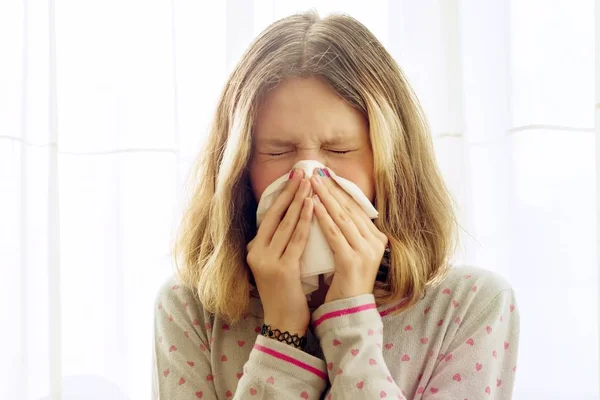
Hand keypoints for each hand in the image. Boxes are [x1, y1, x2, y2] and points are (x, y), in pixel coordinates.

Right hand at [247, 169, 313, 335]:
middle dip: (290, 192)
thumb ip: (278, 245)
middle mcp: (257, 252)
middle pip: (275, 215)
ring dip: (299, 201)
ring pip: (286, 224)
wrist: (283, 324)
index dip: (281, 196)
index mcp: (254, 249)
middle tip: (301, 172)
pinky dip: (305, 220)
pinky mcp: (281, 269)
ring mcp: (267, 261)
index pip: (269, 217)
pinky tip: (313, 205)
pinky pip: (296, 239)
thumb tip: (291, 220)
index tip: (293, 178)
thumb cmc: (285, 294)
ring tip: (309, 182)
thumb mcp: (276, 265)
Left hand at [310, 168, 387, 303]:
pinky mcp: (353, 261)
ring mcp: (366, 251)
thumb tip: (335, 208)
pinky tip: (312, 205)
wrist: (348, 312)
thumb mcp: (351, 252)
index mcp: (378, 238)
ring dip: (325, 197)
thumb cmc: (345, 283)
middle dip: (331, 189)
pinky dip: (322, 217)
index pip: (356, 208)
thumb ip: (348, 233)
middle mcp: (376, 242)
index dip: (340, 190)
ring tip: (312, 182)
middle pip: (349, 209)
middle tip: (316, 171)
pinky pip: (334, 233)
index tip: (325, 175)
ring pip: (342, 217)